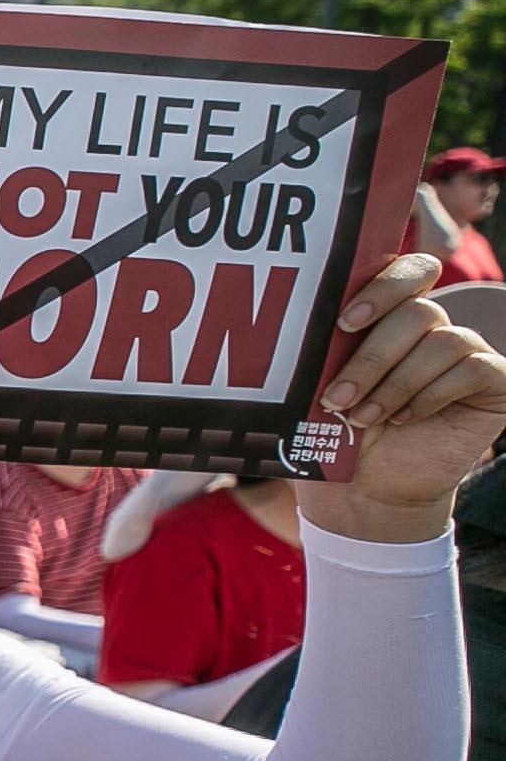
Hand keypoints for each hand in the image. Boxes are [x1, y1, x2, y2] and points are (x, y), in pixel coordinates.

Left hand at [303, 250, 505, 538]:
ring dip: (396, 384)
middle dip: (372, 356)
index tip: (344, 322)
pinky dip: (431, 395)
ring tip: (362, 418)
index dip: (384, 286)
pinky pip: (472, 369)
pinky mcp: (495, 381)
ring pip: (442, 341)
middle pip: (418, 311)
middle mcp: (434, 329)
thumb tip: (275, 332)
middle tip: (336, 397)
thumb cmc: (337, 435)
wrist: (369, 489)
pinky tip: (404, 418)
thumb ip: (318, 355)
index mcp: (392, 317)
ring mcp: (468, 353)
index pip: (407, 271)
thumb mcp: (317, 391)